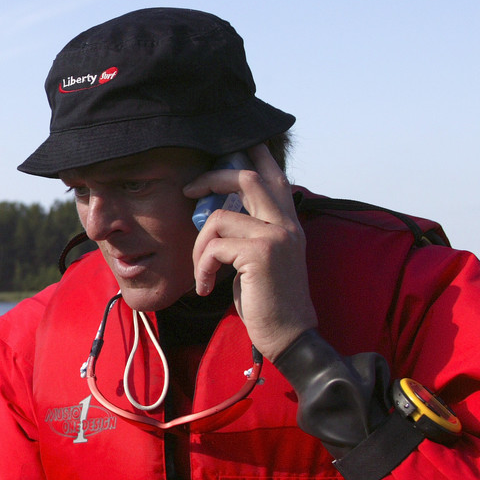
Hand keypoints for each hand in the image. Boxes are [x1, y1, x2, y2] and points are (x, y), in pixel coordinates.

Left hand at [183, 143, 317, 361]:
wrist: (290, 336)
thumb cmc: (268, 300)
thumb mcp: (261, 259)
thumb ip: (250, 232)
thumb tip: (217, 214)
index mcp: (289, 222)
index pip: (275, 175)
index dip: (254, 153)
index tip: (235, 143)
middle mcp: (288, 223)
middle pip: (247, 177)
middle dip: (212, 177)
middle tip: (188, 189)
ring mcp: (277, 236)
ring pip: (219, 217)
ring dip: (199, 246)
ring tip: (202, 273)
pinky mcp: (261, 254)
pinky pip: (214, 246)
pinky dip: (202, 267)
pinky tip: (206, 288)